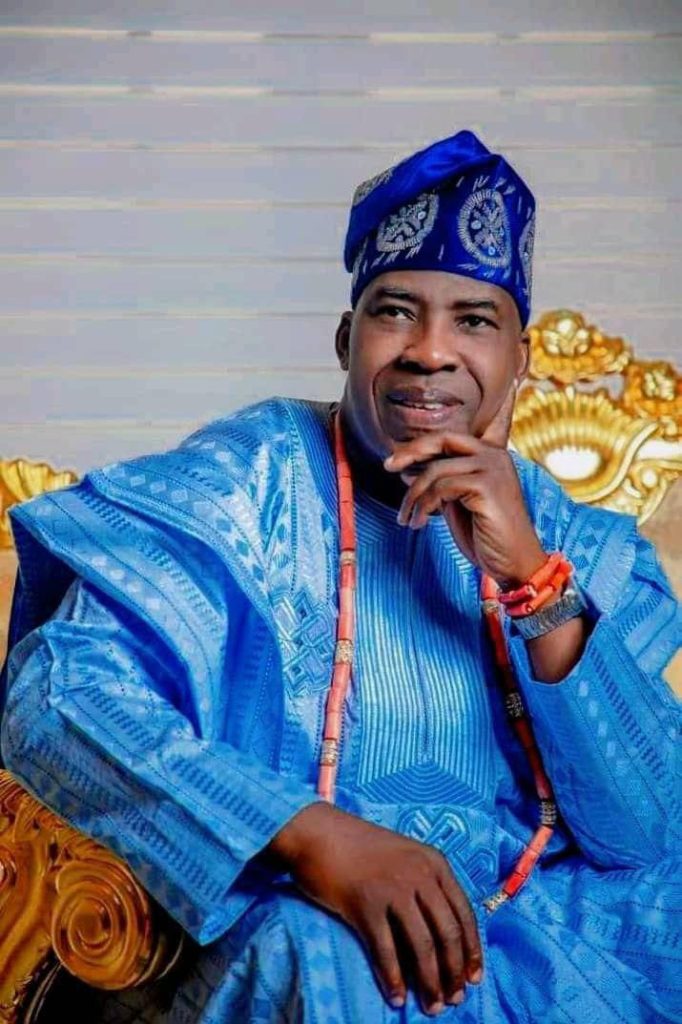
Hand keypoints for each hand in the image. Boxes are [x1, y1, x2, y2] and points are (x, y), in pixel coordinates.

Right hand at [267, 802, 482, 1014]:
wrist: (318, 831)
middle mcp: (419, 875)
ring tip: (431, 1005)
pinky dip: (393, 978)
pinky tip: (397, 997)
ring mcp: (392, 888)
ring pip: (422, 945)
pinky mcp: (365, 904)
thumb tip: (441, 936)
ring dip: (429, 981)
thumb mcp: (405, 855)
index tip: (473, 978)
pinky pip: (385, 950)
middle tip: (453, 999)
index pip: (464, 913)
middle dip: (453, 972)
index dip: (471, 950)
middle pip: (447, 933)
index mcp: (434, 862)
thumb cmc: (360, 846)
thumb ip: (426, 884)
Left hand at [384, 384, 545, 586]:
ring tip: (407, 518)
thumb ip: (440, 484)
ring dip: (414, 496)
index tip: (393, 461)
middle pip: (443, 439)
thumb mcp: (458, 504)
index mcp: (490, 456)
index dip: (419, 446)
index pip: (449, 438)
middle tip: (387, 466)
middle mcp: (494, 456)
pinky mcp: (487, 486)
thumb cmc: (488, 537)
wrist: (515, 564)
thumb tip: (408, 471)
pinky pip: (442, 489)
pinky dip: (424, 506)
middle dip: (411, 452)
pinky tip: (420, 523)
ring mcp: (492, 468)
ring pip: (436, 470)